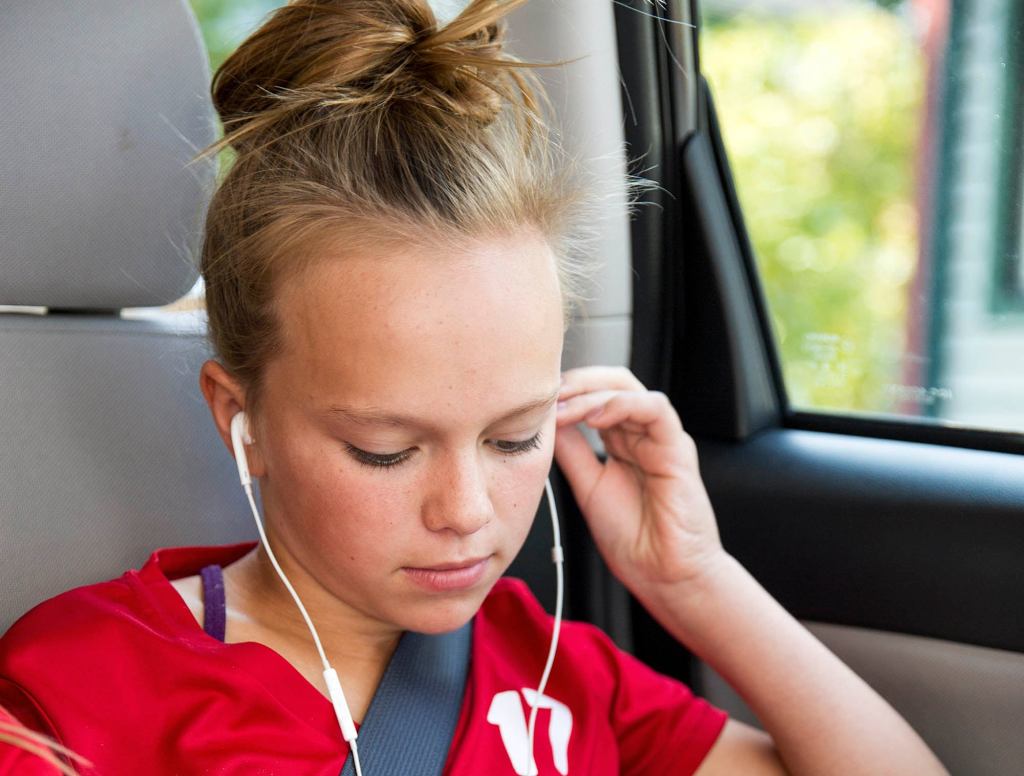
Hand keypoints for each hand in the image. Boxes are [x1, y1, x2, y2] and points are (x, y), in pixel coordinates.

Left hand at [553, 366, 723, 593]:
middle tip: (546, 394)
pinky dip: (623, 403)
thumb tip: (546, 422)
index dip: (565, 392)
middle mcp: (642, 433)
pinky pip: (655, 408)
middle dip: (575, 381)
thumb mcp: (586, 486)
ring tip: (563, 407)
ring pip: (628, 387)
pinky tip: (596, 416)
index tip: (533, 401)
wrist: (666, 576)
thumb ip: (571, 452)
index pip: (594, 394)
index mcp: (621, 441)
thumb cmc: (633, 538)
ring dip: (591, 391)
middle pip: (611, 381)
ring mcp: (661, 438)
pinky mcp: (678, 448)